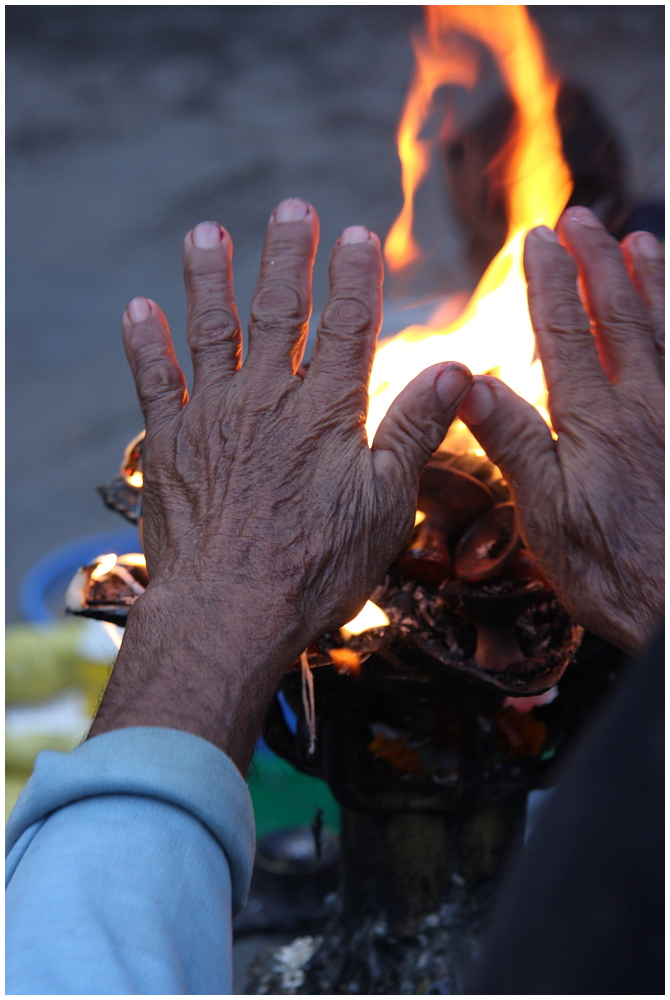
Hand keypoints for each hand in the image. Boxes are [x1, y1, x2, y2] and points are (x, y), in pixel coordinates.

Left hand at [89, 199, 472, 770]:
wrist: (231, 611)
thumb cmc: (317, 568)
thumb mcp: (386, 505)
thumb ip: (415, 430)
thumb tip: (457, 370)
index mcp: (327, 412)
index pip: (347, 327)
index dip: (354, 278)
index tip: (356, 235)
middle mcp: (268, 400)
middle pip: (281, 313)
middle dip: (287, 257)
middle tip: (291, 209)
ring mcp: (213, 418)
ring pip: (213, 331)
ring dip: (211, 278)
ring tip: (208, 233)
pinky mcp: (168, 446)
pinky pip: (154, 382)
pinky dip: (145, 344)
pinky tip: (138, 309)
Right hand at [459, 206, 663, 653]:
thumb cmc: (611, 571)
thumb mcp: (545, 515)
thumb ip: (516, 441)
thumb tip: (471, 381)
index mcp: (594, 422)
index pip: (565, 335)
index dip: (550, 283)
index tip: (538, 240)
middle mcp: (643, 407)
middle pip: (618, 319)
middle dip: (598, 264)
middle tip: (584, 219)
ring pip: (666, 334)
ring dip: (651, 284)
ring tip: (641, 243)